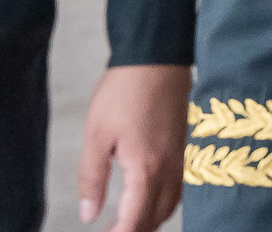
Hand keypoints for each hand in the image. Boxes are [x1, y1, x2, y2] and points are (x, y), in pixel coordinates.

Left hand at [78, 63, 189, 231]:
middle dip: (135, 231)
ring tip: (126, 222)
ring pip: (170, 206)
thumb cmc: (125, 91)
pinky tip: (146, 198)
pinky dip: (162, 203)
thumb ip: (92, 179)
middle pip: (156, 219)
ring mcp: (180, 158)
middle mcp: (169, 168)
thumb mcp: (97, 135)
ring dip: (149, 220)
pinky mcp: (183, 147)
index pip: (135, 221)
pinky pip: (177, 189)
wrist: (157, 57)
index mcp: (146, 168)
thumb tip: (88, 214)